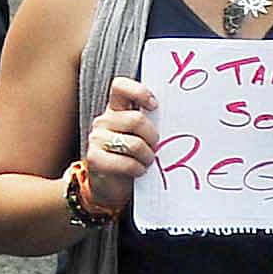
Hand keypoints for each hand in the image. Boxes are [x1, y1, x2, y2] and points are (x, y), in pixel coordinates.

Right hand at [80, 76, 160, 212]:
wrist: (112, 186)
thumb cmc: (132, 157)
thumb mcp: (140, 135)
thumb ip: (149, 122)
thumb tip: (178, 115)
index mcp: (115, 109)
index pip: (120, 87)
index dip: (139, 92)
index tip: (154, 106)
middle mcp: (103, 121)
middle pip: (136, 119)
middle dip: (152, 137)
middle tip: (155, 148)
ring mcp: (96, 139)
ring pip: (134, 144)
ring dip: (147, 157)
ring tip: (146, 161)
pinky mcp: (94, 159)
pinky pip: (126, 163)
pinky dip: (138, 169)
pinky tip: (137, 171)